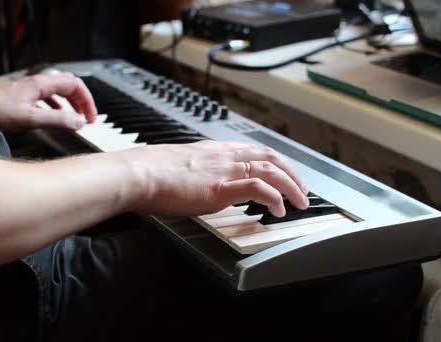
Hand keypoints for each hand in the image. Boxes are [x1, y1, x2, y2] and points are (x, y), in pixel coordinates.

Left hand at [0, 73, 97, 132]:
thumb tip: (79, 122)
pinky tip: (57, 116)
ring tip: (76, 118)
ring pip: (59, 91)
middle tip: (88, 117)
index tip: (91, 117)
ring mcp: (30, 89)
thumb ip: (57, 120)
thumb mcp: (31, 119)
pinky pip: (49, 97)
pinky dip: (59, 106)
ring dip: (72, 103)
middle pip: (69, 85)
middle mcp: (37, 83)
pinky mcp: (24, 97)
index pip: (75, 84)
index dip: (87, 100)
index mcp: (42, 84)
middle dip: (82, 100)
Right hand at [123, 140, 309, 217]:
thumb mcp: (181, 165)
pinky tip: (278, 210)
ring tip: (299, 202)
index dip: (276, 162)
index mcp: (215, 150)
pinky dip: (274, 198)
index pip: (256, 151)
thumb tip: (199, 182)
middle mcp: (224, 156)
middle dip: (292, 173)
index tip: (285, 174)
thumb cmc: (151, 172)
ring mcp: (224, 170)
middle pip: (271, 158)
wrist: (139, 173)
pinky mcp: (221, 187)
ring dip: (291, 186)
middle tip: (302, 190)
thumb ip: (197, 171)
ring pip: (272, 171)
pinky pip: (259, 189)